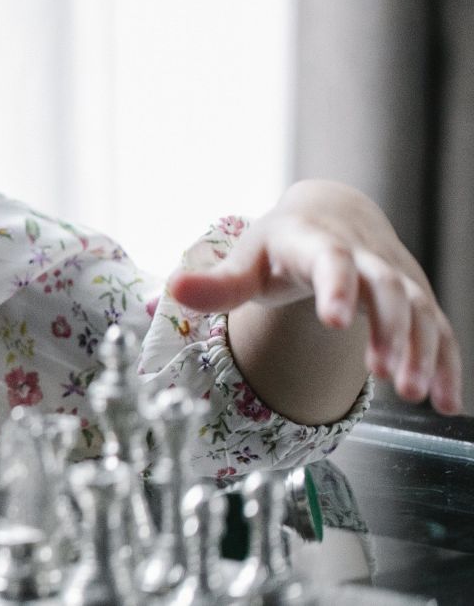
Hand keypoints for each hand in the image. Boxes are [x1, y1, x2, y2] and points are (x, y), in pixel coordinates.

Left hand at [167, 179, 461, 413]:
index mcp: (316, 243)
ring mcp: (397, 278)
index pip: (331, 260)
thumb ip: (216, 283)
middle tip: (385, 375)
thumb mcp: (245, 259)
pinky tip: (447, 404)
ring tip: (414, 393)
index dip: (337, 287)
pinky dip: (447, 364)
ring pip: (421, 310)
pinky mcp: (417, 299)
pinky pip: (440, 330)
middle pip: (387, 288)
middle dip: (391, 330)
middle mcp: (366, 256)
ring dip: (422, 351)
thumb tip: (172, 290)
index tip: (336, 321)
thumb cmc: (279, 246)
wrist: (329, 215)